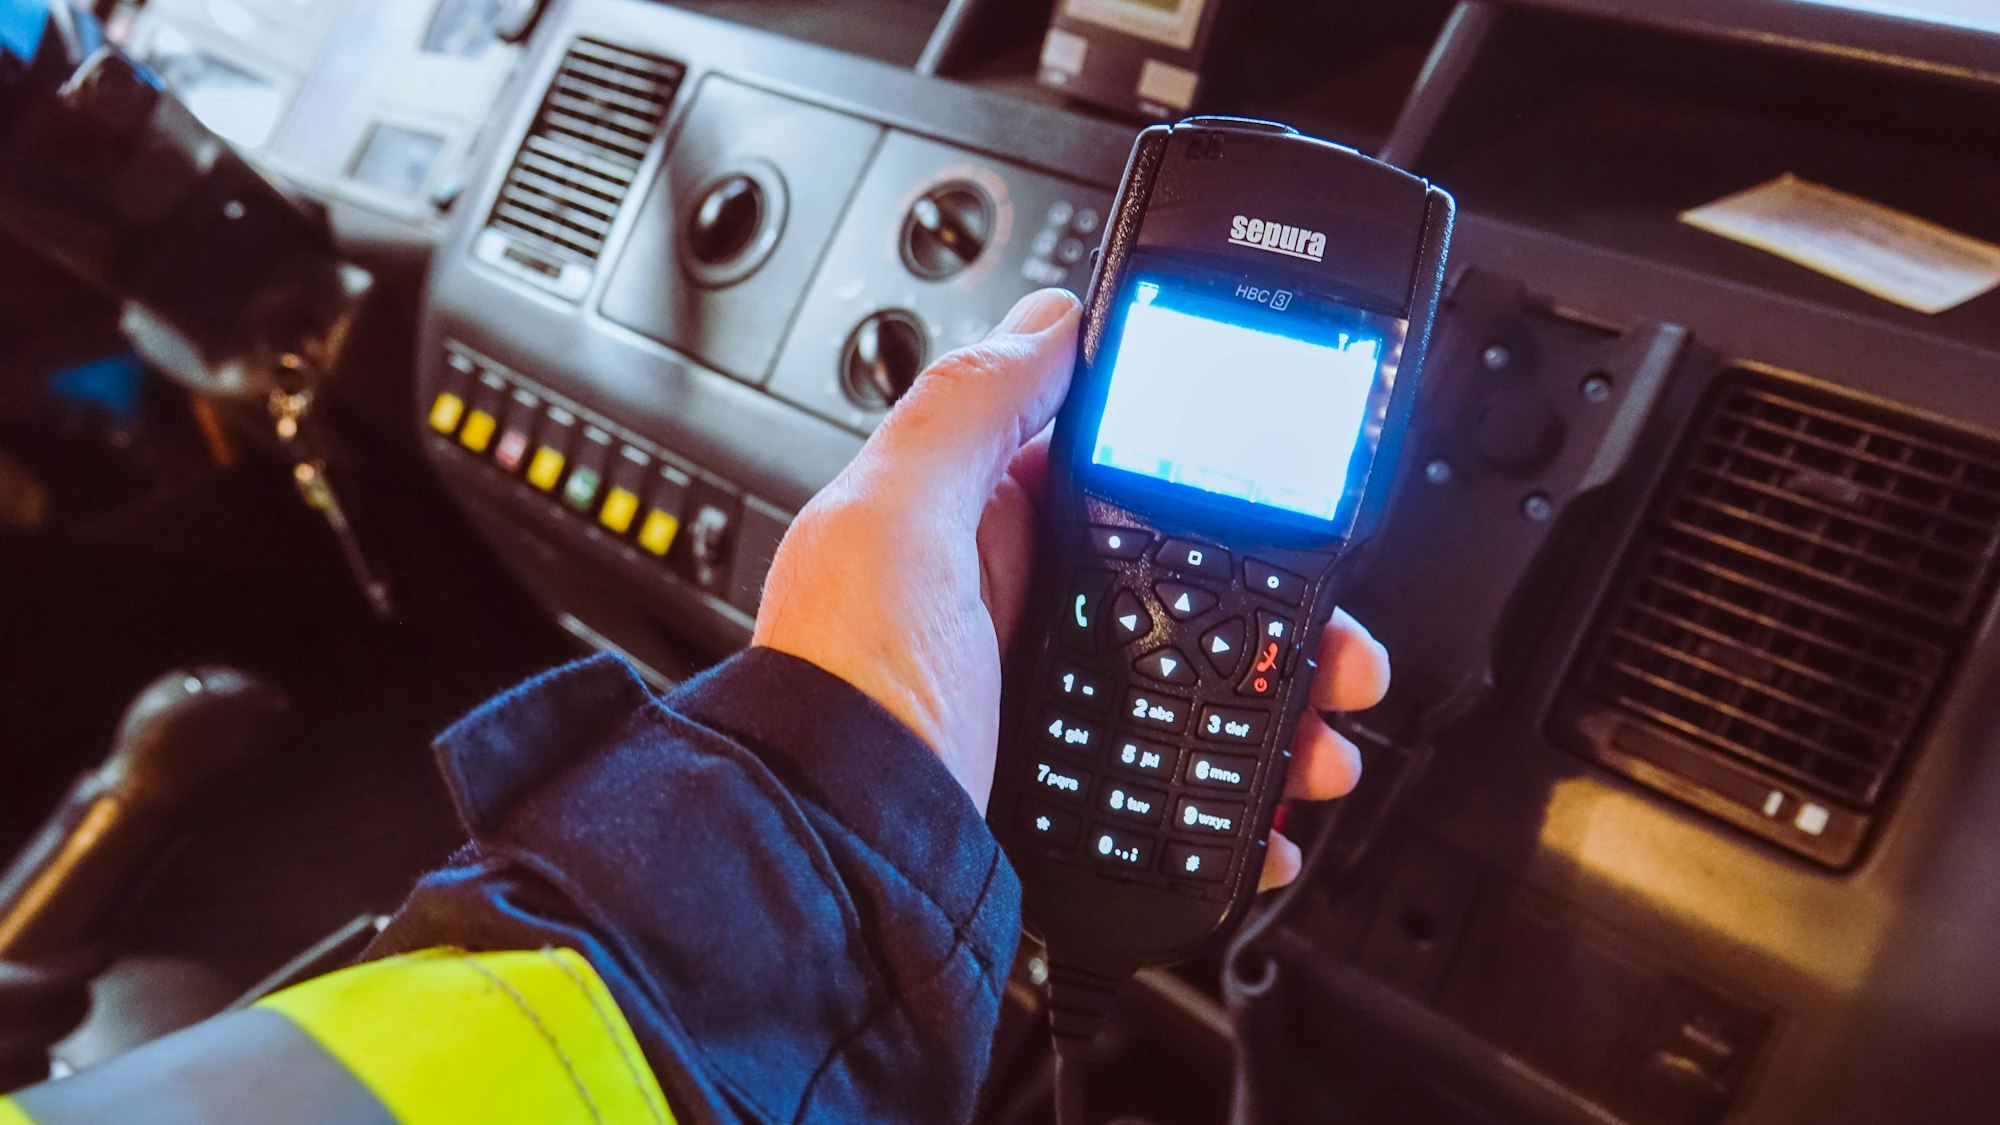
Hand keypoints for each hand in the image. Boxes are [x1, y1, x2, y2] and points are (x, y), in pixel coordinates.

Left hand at [753, 289, 1390, 890]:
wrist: (836, 868)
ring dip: (1279, 713)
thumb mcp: (891, 525)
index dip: (1216, 487)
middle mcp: (1017, 615)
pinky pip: (1176, 789)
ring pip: (1199, 694)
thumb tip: (1051, 320)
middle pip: (1189, 595)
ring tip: (1322, 745)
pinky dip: (1237, 803)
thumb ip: (967, 412)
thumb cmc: (843, 696)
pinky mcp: (1063, 795)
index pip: (1125, 480)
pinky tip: (1270, 816)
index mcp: (978, 532)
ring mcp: (1045, 710)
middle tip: (1338, 650)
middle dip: (1279, 619)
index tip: (1291, 509)